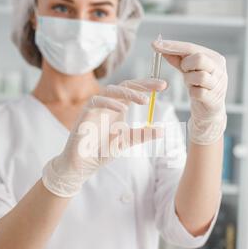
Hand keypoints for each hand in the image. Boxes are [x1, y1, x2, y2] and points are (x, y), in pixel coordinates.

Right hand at [42, 78, 166, 197]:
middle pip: (125, 85)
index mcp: (117, 108)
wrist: (83, 165)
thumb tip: (162, 130)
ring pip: (111, 90)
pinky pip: (96, 101)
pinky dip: (110, 103)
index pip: (133, 90)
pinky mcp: (85, 114)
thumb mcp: (127, 142)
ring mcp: (96, 108)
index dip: (147, 86)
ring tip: (144, 100)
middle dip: (143, 84)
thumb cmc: (101, 152)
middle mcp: (107, 104)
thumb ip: (142, 135)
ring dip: (128, 93)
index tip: (164, 86)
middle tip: (160, 85)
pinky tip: (122, 109)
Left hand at [152, 39, 227, 145]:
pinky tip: (195, 94)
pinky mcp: (214, 98)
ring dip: (189, 80)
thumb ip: (177, 59)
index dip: (173, 46)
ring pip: (199, 76)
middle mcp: (219, 69)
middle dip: (186, 64)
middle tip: (185, 70)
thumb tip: (160, 46)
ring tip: (191, 83)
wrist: (209, 111)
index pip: (191, 47)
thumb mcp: (188, 71)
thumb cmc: (199, 87)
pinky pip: (198, 93)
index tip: (155, 45)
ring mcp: (218, 84)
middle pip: (199, 58)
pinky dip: (192, 93)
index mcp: (214, 57)